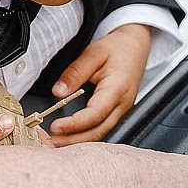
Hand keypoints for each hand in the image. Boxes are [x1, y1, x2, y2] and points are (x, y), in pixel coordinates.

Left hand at [48, 24, 152, 145]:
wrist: (136, 45)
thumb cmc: (119, 48)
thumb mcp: (93, 53)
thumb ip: (75, 73)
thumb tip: (58, 91)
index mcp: (118, 89)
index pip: (95, 114)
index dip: (74, 124)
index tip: (55, 126)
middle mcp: (123, 104)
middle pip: (98, 131)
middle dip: (74, 140)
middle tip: (51, 141)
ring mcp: (122, 110)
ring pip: (101, 133)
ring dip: (79, 140)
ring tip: (57, 141)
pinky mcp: (118, 111)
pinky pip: (102, 128)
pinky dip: (85, 134)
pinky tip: (71, 135)